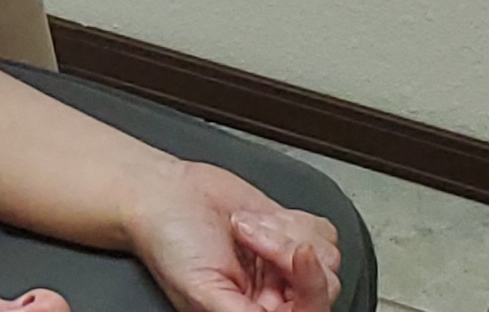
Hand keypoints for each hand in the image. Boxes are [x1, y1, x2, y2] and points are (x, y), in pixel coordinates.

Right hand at [125, 163, 343, 311]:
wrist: (164, 194)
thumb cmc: (170, 245)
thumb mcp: (202, 292)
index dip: (310, 286)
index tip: (299, 255)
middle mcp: (277, 294)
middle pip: (323, 284)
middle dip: (283, 249)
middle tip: (247, 232)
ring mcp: (287, 262)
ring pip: (325, 254)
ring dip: (281, 229)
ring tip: (242, 224)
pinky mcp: (291, 230)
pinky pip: (322, 230)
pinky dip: (292, 217)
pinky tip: (257, 216)